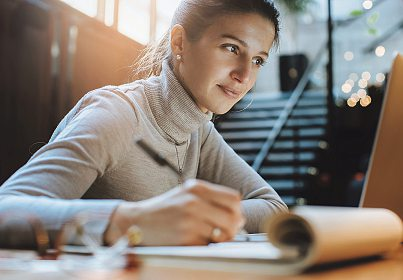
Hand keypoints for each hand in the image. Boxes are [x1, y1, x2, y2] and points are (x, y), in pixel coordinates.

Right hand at [104, 179, 244, 245]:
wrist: (137, 221)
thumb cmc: (165, 209)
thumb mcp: (186, 194)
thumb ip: (211, 199)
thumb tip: (238, 216)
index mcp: (196, 188)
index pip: (233, 198)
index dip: (238, 210)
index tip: (234, 216)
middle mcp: (194, 202)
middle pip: (233, 217)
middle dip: (234, 227)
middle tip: (227, 231)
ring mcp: (189, 221)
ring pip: (224, 234)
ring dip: (222, 238)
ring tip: (211, 236)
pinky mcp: (184, 239)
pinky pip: (208, 245)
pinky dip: (206, 246)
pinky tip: (196, 240)